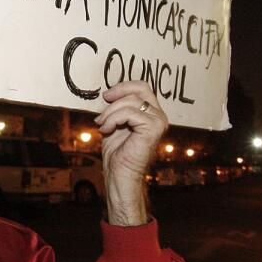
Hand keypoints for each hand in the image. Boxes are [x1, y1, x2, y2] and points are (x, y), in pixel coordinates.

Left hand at [94, 81, 167, 225]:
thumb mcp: (115, 123)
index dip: (123, 86)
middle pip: (139, 90)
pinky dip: (113, 119)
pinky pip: (129, 113)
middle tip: (102, 113)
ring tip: (102, 125)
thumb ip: (117, 108)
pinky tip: (106, 130)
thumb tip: (109, 92)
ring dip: (110, 112)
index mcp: (152, 113)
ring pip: (131, 102)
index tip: (107, 95)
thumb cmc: (117, 152)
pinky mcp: (153, 129)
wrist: (119, 174)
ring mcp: (159, 122)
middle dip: (116, 98)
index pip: (142, 87)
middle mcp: (159, 116)